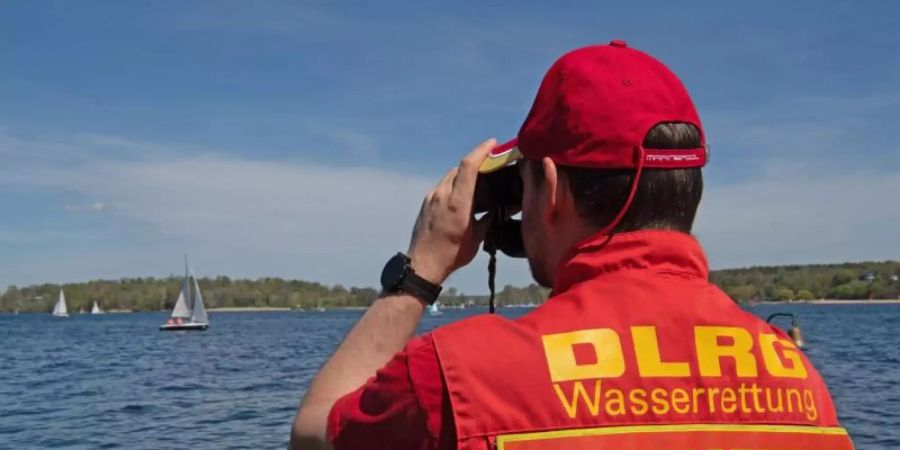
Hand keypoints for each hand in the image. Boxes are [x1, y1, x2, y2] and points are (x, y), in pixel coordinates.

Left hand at [407, 139, 496, 284]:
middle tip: (491, 161)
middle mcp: (442, 194)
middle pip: (460, 168)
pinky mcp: (426, 203)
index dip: (481, 151)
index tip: (493, 143)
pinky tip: (463, 193)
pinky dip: (455, 183)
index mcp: (457, 202)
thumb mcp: (477, 237)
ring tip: (479, 177)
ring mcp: (431, 197)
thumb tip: (505, 208)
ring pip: (450, 176)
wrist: (423, 265)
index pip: (469, 166)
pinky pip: (443, 185)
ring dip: (464, 173)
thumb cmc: (452, 254)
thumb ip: (490, 218)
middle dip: (476, 161)